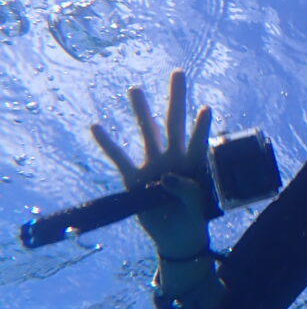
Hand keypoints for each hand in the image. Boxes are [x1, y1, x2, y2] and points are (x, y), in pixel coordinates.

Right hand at [91, 69, 213, 257]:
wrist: (177, 235)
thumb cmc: (194, 216)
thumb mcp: (197, 204)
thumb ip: (186, 189)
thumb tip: (168, 178)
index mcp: (194, 162)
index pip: (199, 140)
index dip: (202, 126)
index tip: (207, 108)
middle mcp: (174, 157)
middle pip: (175, 123)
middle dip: (177, 98)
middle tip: (178, 72)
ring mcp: (154, 165)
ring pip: (148, 133)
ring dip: (142, 111)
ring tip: (136, 88)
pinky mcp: (135, 179)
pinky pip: (120, 158)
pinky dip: (108, 143)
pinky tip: (97, 126)